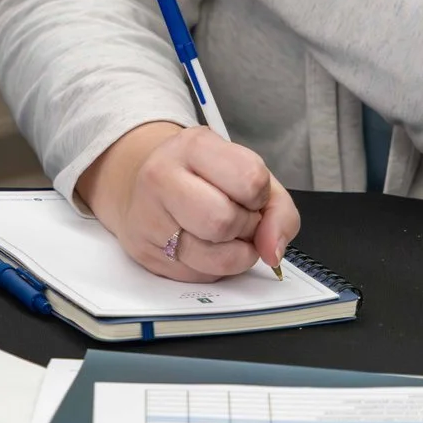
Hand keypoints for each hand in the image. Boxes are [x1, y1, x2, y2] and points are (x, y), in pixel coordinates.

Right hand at [77, 121, 300, 281]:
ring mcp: (147, 216)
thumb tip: (273, 251)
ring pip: (214, 258)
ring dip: (234, 255)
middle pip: (224, 221)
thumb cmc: (205, 179)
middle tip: (237, 218)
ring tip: (222, 236)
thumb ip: (278, 210)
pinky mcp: (144, 251)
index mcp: (193, 146)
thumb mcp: (249, 174)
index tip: (249, 195)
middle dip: (245, 228)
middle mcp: (162, 176)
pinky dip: (213, 268)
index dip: (260, 197)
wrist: (146, 186)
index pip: (250, 180)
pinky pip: (199, 276)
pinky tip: (202, 246)